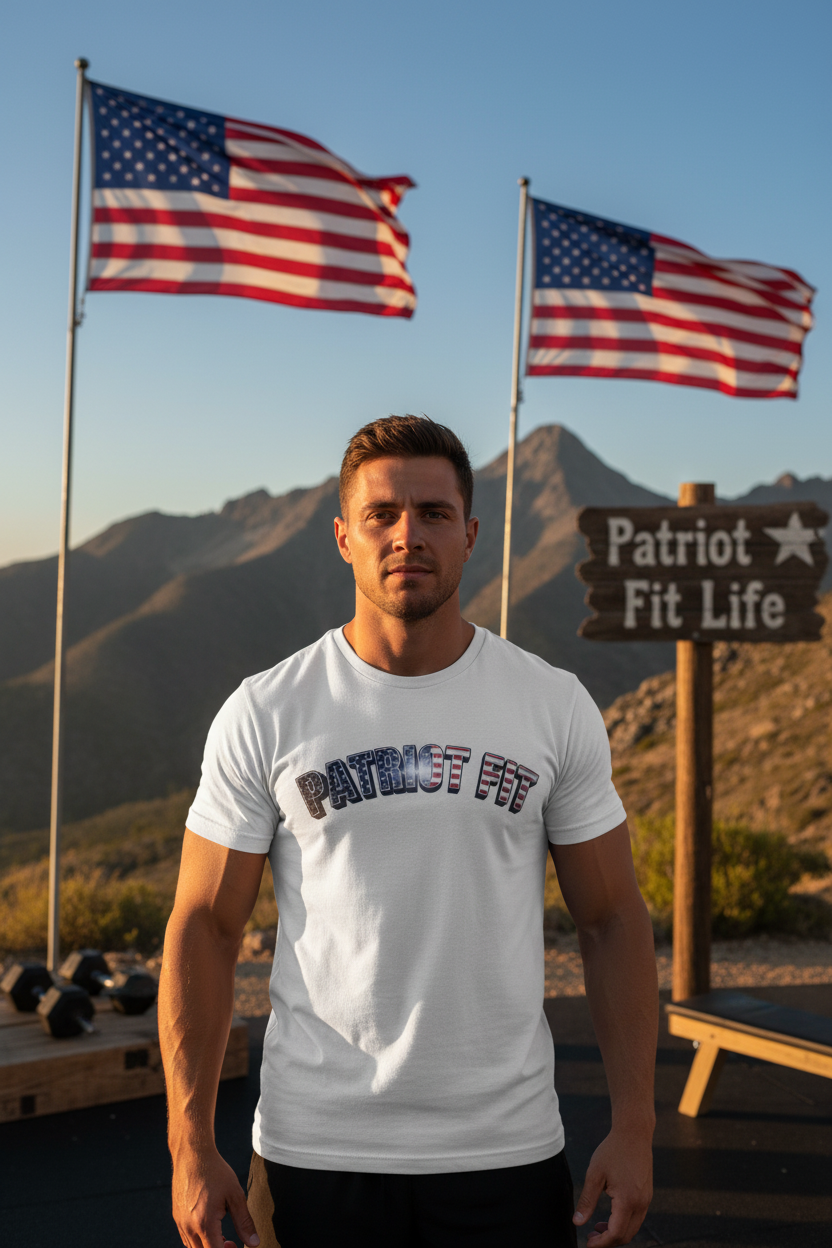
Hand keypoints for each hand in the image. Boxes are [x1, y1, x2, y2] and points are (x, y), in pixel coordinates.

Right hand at [172, 1144, 259, 1247]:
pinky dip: (198, 1240)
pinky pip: (186, 1238)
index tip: (235, 1245)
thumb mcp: (235, 1195)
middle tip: (231, 1242)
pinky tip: (209, 1227)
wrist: (192, 1155)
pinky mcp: (176, 1217)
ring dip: (207, 1247)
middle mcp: (189, 1227)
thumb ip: (244, 1222)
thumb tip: (254, 1243)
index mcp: (204, 1223)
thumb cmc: (215, 1172)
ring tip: (222, 1234)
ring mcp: (180, 1223)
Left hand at [573, 1126, 652, 1245]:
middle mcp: (641, 1203)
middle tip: (591, 1235)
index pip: (615, 1233)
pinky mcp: (647, 1194)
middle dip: (608, 1241)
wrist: (634, 1133)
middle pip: (626, 1235)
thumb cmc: (613, 1150)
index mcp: (628, 1200)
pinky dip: (624, 1222)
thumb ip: (587, 1200)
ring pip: (633, 1228)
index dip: (601, 1243)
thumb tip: (578, 1222)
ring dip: (616, 1232)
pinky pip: (637, 1217)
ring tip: (598, 1226)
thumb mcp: (595, 1174)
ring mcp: (646, 1199)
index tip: (588, 1242)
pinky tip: (610, 1215)